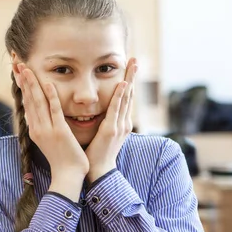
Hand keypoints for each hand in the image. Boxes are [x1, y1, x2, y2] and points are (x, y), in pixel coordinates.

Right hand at [17, 64, 88, 200]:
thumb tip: (38, 116)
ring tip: (26, 68)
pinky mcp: (59, 132)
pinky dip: (50, 97)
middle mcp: (38, 127)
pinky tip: (47, 83)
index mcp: (35, 129)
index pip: (26, 102)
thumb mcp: (49, 140)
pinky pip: (54, 111)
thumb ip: (44, 126)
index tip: (18, 70)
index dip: (22, 85)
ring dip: (32, 84)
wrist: (68, 176)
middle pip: (28, 99)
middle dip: (23, 79)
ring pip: (38, 102)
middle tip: (16, 62)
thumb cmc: (63, 159)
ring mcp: (47, 130)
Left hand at [85, 58, 136, 183]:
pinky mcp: (111, 130)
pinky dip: (120, 96)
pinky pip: (116, 109)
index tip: (129, 68)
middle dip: (132, 76)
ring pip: (126, 98)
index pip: (125, 99)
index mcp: (121, 124)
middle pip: (129, 94)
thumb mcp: (102, 136)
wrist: (98, 172)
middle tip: (135, 59)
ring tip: (132, 64)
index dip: (128, 82)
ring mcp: (119, 126)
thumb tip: (98, 115)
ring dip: (129, 79)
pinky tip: (123, 84)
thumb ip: (103, 124)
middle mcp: (124, 123)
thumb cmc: (97, 156)